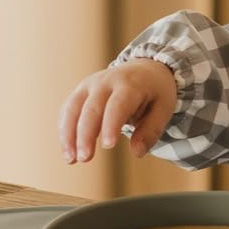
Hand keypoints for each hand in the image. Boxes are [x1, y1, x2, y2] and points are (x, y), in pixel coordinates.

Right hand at [58, 59, 177, 163]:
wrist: (145, 69)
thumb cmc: (155, 92)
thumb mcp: (163, 108)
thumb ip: (151, 131)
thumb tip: (138, 152)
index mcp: (131, 84)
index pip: (118, 104)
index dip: (111, 125)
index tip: (108, 146)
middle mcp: (107, 81)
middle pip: (92, 107)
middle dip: (86, 134)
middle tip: (85, 158)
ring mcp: (91, 84)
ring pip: (73, 107)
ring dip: (68, 134)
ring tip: (70, 159)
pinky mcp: (81, 91)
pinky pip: (68, 109)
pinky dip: (64, 130)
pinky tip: (68, 151)